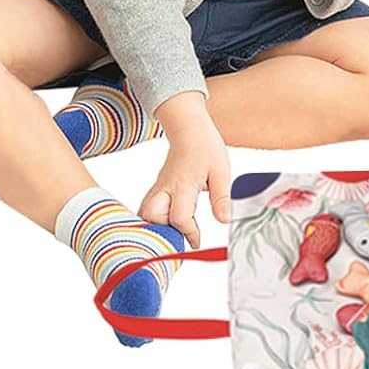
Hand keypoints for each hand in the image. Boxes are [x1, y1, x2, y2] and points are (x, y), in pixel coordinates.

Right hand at [140, 92, 231, 247]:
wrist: (188, 127)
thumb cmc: (205, 147)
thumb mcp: (221, 173)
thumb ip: (221, 198)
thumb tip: (223, 221)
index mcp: (182, 185)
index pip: (179, 217)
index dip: (188, 232)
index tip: (198, 241)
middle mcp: (165, 187)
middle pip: (151, 216)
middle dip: (163, 232)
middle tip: (181, 239)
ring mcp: (159, 187)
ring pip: (145, 212)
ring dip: (157, 227)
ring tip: (175, 234)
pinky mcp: (158, 188)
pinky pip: (149, 207)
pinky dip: (155, 219)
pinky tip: (170, 225)